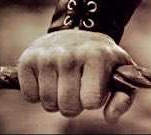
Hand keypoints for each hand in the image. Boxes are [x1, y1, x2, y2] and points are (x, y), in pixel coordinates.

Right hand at [17, 29, 135, 121]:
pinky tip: (49, 80)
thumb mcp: (119, 73)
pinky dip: (39, 95)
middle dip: (74, 105)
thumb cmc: (102, 60)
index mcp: (97, 56)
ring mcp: (47, 55)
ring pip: (48, 103)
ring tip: (65, 84)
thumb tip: (111, 117)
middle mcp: (70, 53)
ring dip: (57, 101)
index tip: (95, 88)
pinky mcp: (28, 59)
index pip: (91, 102)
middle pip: (68, 106)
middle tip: (78, 89)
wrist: (79, 32)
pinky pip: (30, 97)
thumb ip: (123, 98)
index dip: (93, 101)